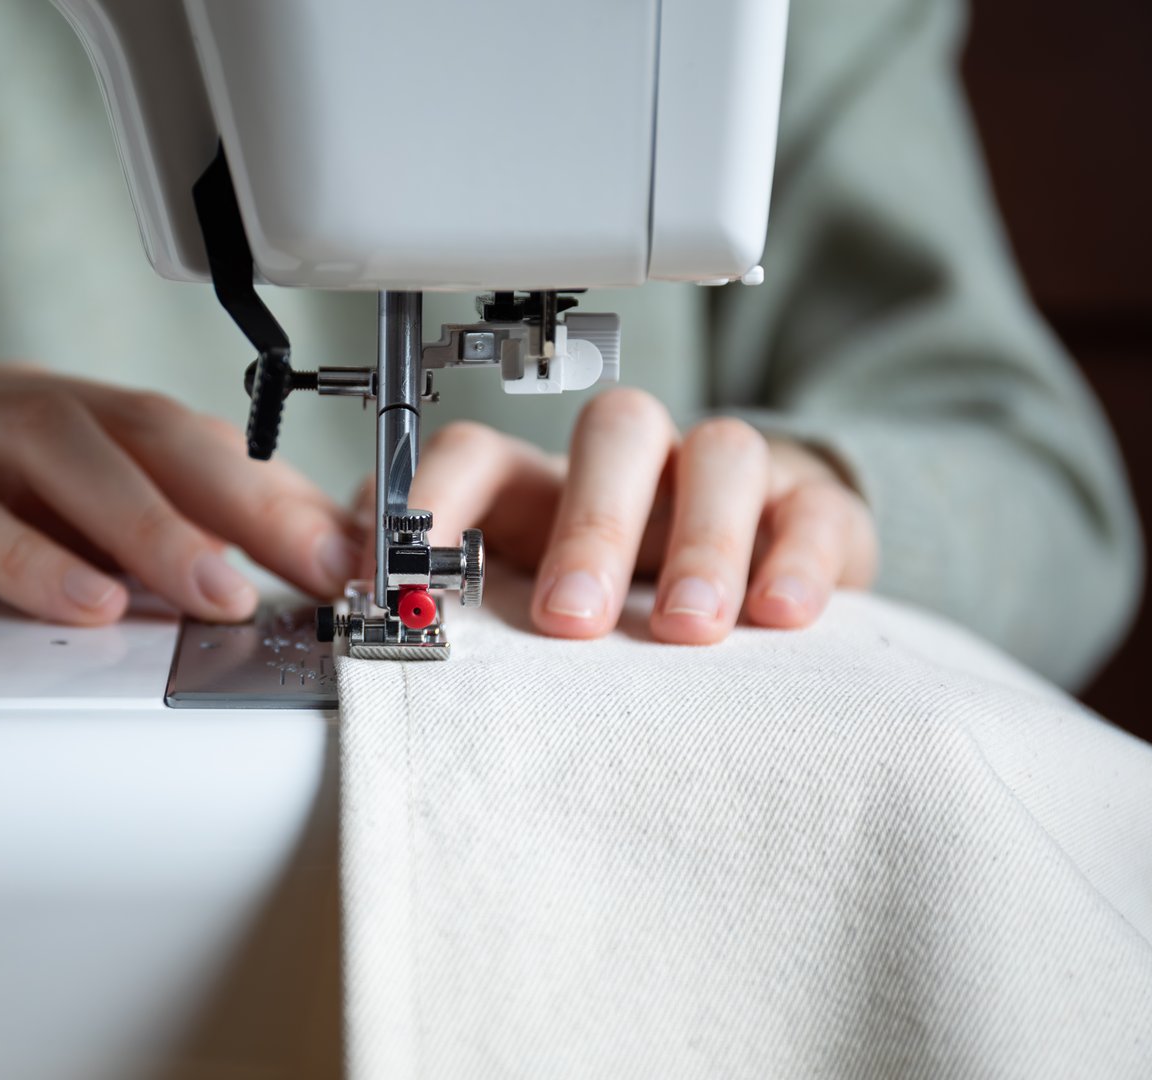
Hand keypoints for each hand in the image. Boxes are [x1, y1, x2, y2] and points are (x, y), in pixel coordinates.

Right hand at [0, 344, 360, 624]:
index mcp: (34, 412)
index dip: (270, 489)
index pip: (176, 436)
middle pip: (143, 425)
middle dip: (248, 496)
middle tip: (328, 566)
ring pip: (57, 449)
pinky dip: (20, 553)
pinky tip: (82, 602)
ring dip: (154, 525)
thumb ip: (71, 544)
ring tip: (223, 593)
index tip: (347, 552)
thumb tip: (195, 597)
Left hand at [406, 388, 877, 642]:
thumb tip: (335, 590)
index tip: (404, 574)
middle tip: (567, 621)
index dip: (436, 498)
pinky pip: (816, 509)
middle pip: (613, 436)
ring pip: (721, 453)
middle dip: (588, 523)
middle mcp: (632, 466)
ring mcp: (725, 481)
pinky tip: (781, 614)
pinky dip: (802, 554)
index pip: (480, 452)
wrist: (753, 588)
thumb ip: (438, 589)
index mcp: (541, 485)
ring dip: (702, 539)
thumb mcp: (514, 598)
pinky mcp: (812, 509)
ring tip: (688, 629)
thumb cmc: (608, 597)